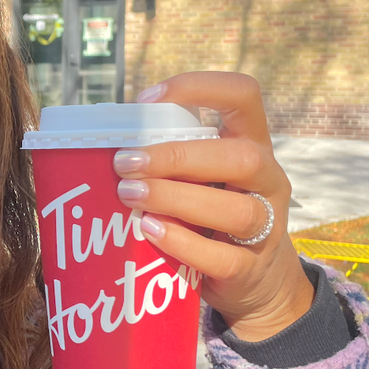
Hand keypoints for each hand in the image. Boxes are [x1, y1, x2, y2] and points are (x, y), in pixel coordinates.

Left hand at [113, 71, 313, 340]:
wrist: (255, 281)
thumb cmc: (211, 216)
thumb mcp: (201, 179)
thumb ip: (171, 161)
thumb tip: (100, 144)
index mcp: (252, 144)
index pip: (244, 95)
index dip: (199, 87)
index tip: (147, 100)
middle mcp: (268, 180)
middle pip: (241, 157)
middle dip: (177, 157)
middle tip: (125, 162)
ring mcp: (267, 226)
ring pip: (236, 210)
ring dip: (176, 199)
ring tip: (129, 195)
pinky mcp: (251, 268)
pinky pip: (223, 257)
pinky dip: (184, 243)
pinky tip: (150, 231)